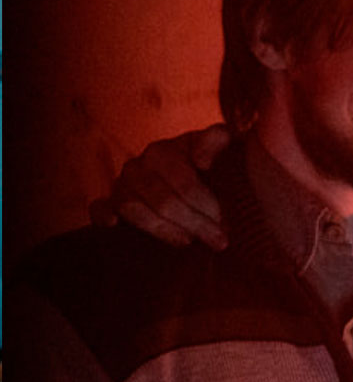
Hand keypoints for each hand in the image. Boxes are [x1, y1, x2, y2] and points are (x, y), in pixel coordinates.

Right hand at [90, 123, 231, 249]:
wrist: (191, 177)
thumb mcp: (218, 146)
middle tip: (217, 241)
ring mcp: (120, 185)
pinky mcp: (108, 203)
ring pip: (134, 210)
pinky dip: (103, 215)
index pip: (184, 184)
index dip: (206, 206)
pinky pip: (98, 208)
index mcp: (163, 151)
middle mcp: (137, 166)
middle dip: (194, 224)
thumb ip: (216, 140)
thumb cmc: (206, 164)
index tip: (225, 225)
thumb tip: (201, 161)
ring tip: (188, 241)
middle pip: (163, 202)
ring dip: (164, 229)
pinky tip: (115, 224)